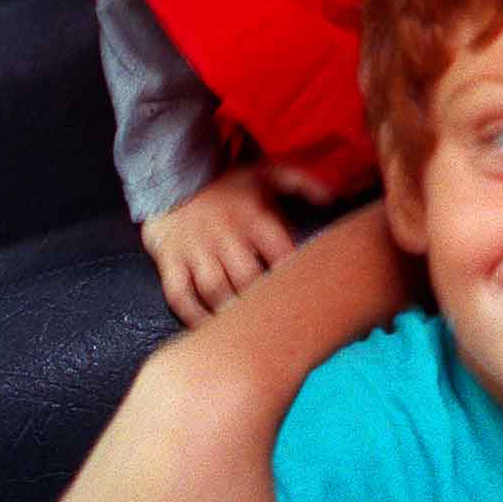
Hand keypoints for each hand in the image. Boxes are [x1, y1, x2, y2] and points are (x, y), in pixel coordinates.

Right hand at [142, 165, 295, 324]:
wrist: (174, 175)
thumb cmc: (228, 182)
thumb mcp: (268, 173)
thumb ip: (303, 182)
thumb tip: (331, 198)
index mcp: (255, 219)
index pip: (280, 254)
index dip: (293, 276)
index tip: (304, 293)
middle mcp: (226, 236)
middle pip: (247, 278)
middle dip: (261, 300)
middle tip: (275, 319)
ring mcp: (196, 250)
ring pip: (214, 289)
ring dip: (229, 311)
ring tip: (244, 329)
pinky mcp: (171, 260)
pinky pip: (179, 294)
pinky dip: (191, 315)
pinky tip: (207, 328)